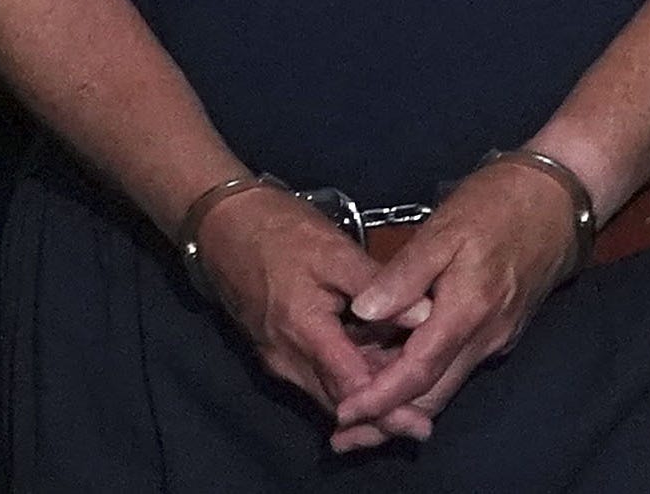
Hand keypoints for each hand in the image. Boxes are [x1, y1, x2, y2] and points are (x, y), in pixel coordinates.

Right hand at [192, 184, 435, 449]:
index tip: (421, 424)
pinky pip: (314, 378)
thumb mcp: (334, 249)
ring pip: (326, 393)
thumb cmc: (280, 230)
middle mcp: (287, 359)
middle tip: (422, 423)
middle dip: (380, 415)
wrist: (223, 224)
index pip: (351, 388)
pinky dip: (344, 380)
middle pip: (339, 402)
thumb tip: (426, 313)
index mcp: (304, 332)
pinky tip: (370, 370)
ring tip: (405, 401)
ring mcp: (277, 359)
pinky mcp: (274, 353)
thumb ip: (377, 284)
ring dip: (363, 398)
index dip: (387, 409)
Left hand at [329, 157, 581, 447]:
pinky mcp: (501, 330)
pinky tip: (397, 363)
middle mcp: (486, 337)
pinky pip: (458, 365)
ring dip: (405, 398)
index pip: (418, 372)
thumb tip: (363, 311)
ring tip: (360, 401)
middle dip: (387, 416)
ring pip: (446, 383)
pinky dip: (425, 374)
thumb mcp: (445, 227)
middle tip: (343, 426)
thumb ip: (405, 273)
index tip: (344, 414)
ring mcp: (497, 337)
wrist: (557, 199)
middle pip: (432, 394)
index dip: (379, 398)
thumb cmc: (497, 203)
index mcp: (468, 311)